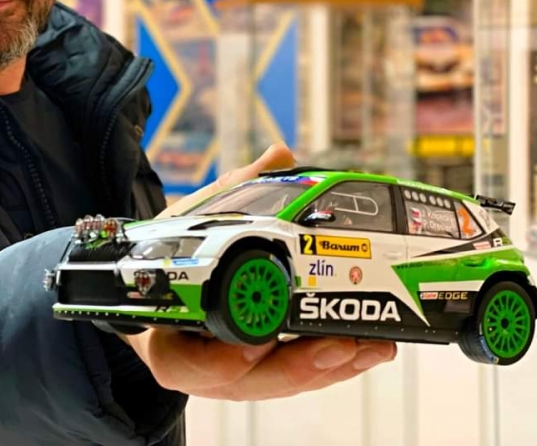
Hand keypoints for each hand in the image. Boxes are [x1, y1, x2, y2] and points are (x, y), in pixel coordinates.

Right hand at [130, 143, 395, 398]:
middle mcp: (199, 361)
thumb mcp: (194, 217)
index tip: (255, 345)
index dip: (218, 361)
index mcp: (166, 329)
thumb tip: (280, 154)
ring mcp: (233, 371)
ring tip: (370, 347)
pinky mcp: (263, 368)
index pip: (183, 363)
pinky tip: (369, 348)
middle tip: (338, 345)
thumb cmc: (177, 251)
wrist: (165, 276)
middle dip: (296, 367)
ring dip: (327, 369)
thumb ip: (237, 189)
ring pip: (279, 382)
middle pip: (246, 382)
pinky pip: (296, 375)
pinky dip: (332, 365)